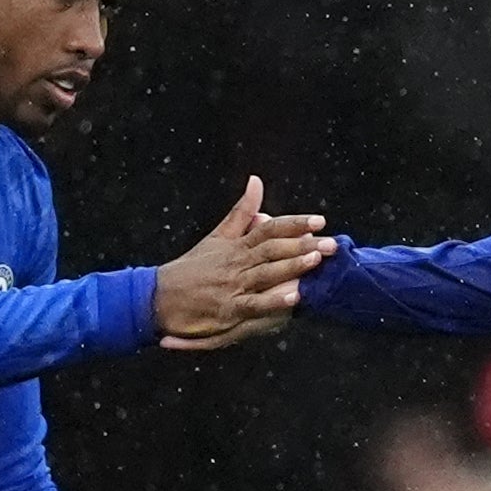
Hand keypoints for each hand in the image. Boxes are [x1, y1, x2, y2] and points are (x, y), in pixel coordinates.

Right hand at [153, 176, 330, 349]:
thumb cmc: (190, 268)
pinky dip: (274, 300)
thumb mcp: (216, 236)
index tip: (319, 221)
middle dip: (303, 245)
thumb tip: (257, 181)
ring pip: (266, 273)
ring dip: (292, 266)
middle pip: (273, 249)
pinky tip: (294, 296)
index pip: (269, 229)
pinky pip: (254, 304)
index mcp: (236, 245)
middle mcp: (236, 263)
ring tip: (317, 260)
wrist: (159, 297)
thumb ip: (241, 212)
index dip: (294, 224)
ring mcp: (232, 286)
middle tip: (332, 243)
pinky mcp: (227, 309)